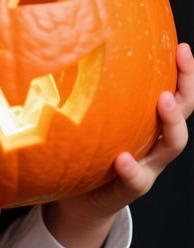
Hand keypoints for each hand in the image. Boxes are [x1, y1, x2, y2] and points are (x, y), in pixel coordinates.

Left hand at [45, 42, 192, 247]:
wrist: (80, 200)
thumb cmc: (85, 152)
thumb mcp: (92, 121)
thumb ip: (89, 96)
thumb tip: (65, 50)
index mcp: (148, 124)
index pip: (174, 94)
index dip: (183, 74)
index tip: (183, 47)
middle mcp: (154, 143)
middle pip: (182, 116)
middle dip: (185, 92)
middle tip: (175, 70)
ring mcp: (146, 166)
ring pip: (170, 147)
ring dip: (170, 124)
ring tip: (163, 101)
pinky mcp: (128, 189)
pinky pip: (136, 180)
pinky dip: (132, 169)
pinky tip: (123, 159)